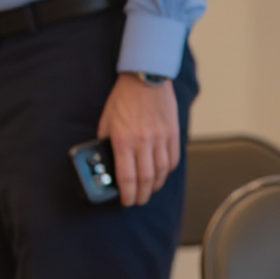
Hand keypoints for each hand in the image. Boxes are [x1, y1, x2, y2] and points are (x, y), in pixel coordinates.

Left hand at [98, 73, 179, 205]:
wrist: (146, 78)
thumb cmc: (123, 98)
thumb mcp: (106, 121)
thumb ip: (106, 142)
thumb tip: (106, 159)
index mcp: (123, 141)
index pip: (127, 177)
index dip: (127, 194)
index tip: (125, 201)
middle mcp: (144, 142)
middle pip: (146, 179)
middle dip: (141, 195)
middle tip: (137, 201)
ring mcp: (161, 138)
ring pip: (161, 172)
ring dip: (155, 186)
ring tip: (149, 191)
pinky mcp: (173, 133)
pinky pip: (173, 159)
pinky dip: (167, 171)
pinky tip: (161, 175)